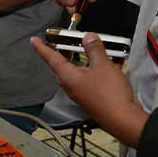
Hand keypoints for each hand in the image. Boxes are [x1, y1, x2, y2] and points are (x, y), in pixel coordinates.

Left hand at [30, 33, 148, 146]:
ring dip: (87, 56)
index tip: (34, 40)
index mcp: (67, 76)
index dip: (42, 47)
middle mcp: (72, 84)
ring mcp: (83, 90)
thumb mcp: (101, 65)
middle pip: (65, 62)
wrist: (123, 119)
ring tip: (93, 43)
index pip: (51, 58)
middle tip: (64, 37)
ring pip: (81, 68)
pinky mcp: (95, 94)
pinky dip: (101, 65)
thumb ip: (94, 48)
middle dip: (66, 49)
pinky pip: (94, 75)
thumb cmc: (108, 94)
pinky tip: (113, 57)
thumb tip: (88, 37)